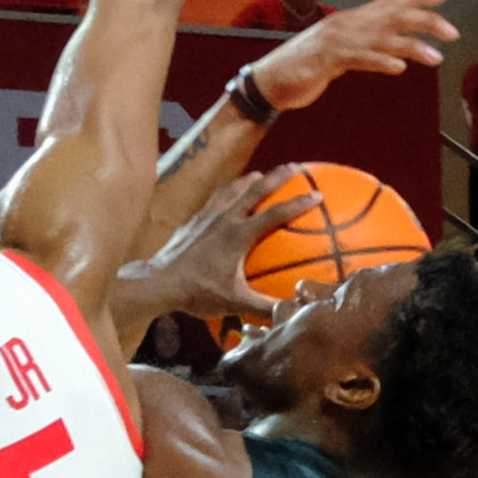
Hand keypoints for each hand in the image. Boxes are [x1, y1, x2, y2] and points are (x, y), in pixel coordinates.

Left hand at [148, 165, 320, 317]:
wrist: (160, 282)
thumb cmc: (198, 292)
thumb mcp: (235, 302)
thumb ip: (265, 306)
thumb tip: (292, 310)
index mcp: (238, 235)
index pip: (275, 214)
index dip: (298, 204)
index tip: (318, 195)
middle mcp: (224, 219)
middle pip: (255, 190)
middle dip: (276, 176)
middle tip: (294, 167)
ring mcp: (207, 217)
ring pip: (232, 189)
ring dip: (249, 180)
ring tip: (260, 175)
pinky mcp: (193, 220)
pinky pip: (215, 198)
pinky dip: (227, 192)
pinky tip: (228, 195)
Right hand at [252, 0, 459, 111]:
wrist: (266, 83)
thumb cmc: (298, 71)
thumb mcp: (333, 55)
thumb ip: (358, 49)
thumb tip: (384, 54)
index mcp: (348, 22)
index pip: (388, 2)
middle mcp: (345, 26)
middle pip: (394, 16)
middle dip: (427, 21)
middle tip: (452, 32)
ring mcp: (336, 42)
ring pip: (383, 38)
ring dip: (413, 47)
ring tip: (436, 57)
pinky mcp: (326, 61)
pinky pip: (360, 58)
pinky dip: (381, 61)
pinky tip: (399, 67)